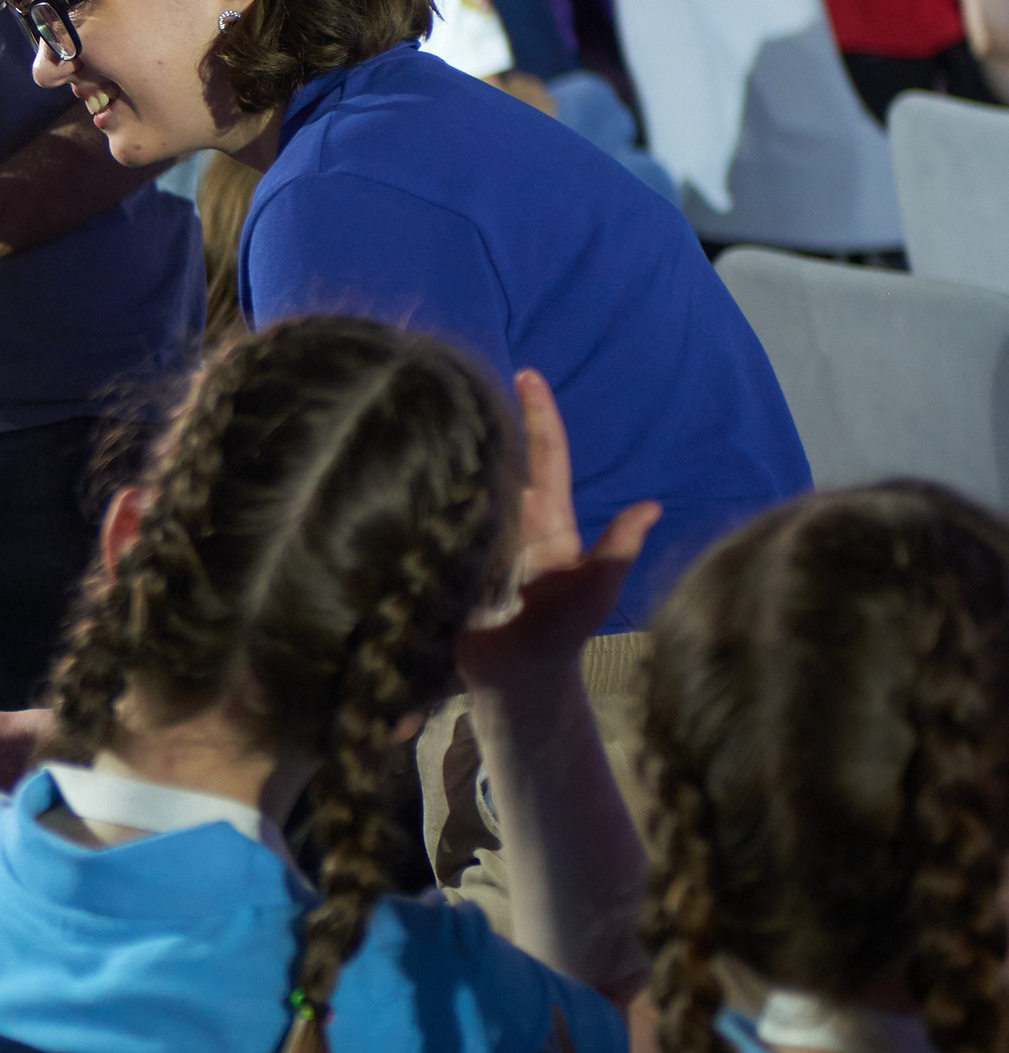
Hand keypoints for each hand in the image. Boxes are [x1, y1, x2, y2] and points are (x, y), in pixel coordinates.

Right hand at [457, 370, 660, 695]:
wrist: (517, 679)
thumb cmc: (560, 635)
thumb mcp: (592, 590)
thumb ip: (615, 551)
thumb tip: (651, 505)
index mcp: (547, 521)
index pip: (544, 457)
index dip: (539, 415)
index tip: (528, 373)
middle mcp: (513, 522)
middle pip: (501, 458)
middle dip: (489, 417)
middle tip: (463, 379)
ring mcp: (481, 540)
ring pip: (467, 483)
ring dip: (454, 450)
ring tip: (429, 412)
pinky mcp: (451, 560)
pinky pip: (438, 518)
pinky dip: (426, 493)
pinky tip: (400, 472)